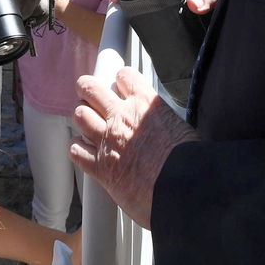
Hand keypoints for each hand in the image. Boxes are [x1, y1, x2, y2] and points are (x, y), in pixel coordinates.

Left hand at [69, 67, 197, 226]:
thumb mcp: (179, 127)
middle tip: (88, 93)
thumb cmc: (188, 162)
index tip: (120, 85)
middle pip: (91, 89)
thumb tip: (162, 126)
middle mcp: (122, 117)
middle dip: (88, 88)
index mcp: (146, 104)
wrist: (182, 188)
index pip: (124, 76)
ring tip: (87, 122)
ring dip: (82, 117)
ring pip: (80, 115)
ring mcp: (108, 140)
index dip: (121, 80)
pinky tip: (85, 150)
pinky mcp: (100, 166)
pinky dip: (78, 149)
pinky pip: (76, 150)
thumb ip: (162, 121)